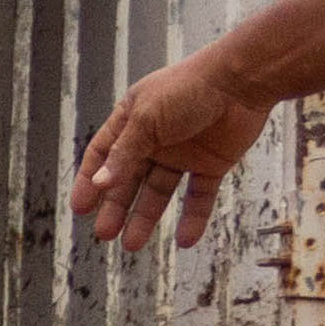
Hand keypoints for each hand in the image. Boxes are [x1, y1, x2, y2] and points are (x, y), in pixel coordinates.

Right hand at [74, 49, 269, 250]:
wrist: (243, 80)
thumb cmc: (188, 89)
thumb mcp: (146, 120)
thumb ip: (124, 155)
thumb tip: (100, 185)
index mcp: (132, 122)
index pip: (103, 155)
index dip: (90, 181)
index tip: (81, 208)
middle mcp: (155, 140)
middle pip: (129, 180)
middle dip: (116, 207)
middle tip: (105, 234)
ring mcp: (184, 154)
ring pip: (159, 192)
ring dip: (145, 217)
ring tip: (132, 244)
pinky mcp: (212, 164)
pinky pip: (199, 196)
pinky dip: (194, 218)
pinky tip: (185, 241)